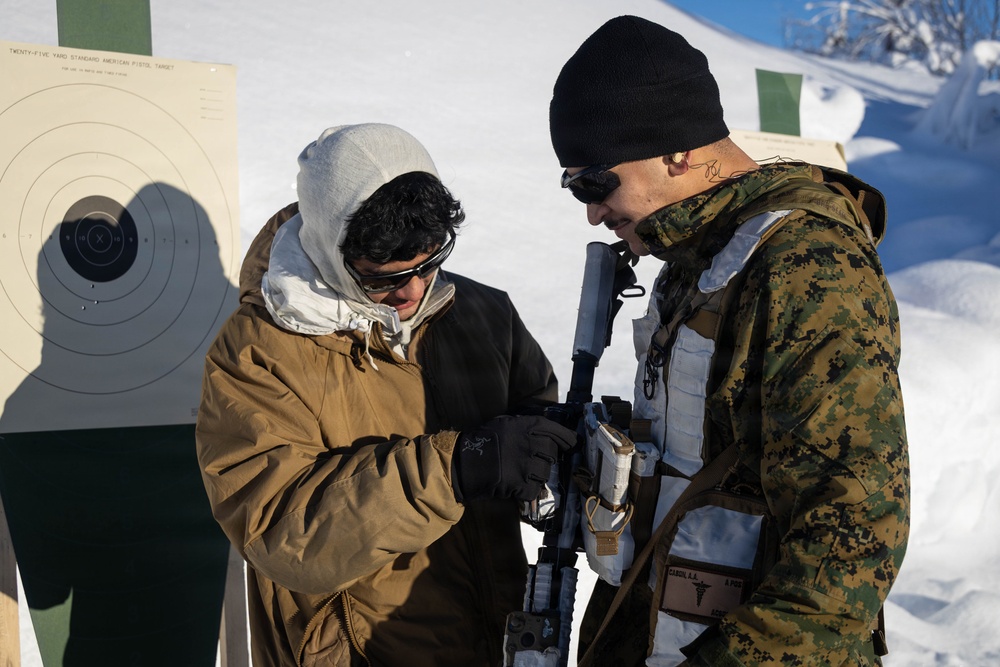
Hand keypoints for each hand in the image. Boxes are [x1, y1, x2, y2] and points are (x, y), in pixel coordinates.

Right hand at [451, 415, 575, 502]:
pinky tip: (518, 486)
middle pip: (552, 453)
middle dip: (548, 459)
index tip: (573, 443)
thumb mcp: (502, 424)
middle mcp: (528, 444)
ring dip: (537, 475)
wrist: (463, 464)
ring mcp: (525, 465)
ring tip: (523, 474)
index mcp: (524, 427)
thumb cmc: (481, 441)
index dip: (566, 437)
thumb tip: (543, 431)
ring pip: (545, 473)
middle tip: (536, 461)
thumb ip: (522, 426)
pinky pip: (534, 489)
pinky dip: (528, 490)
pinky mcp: (520, 484)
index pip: (553, 430)